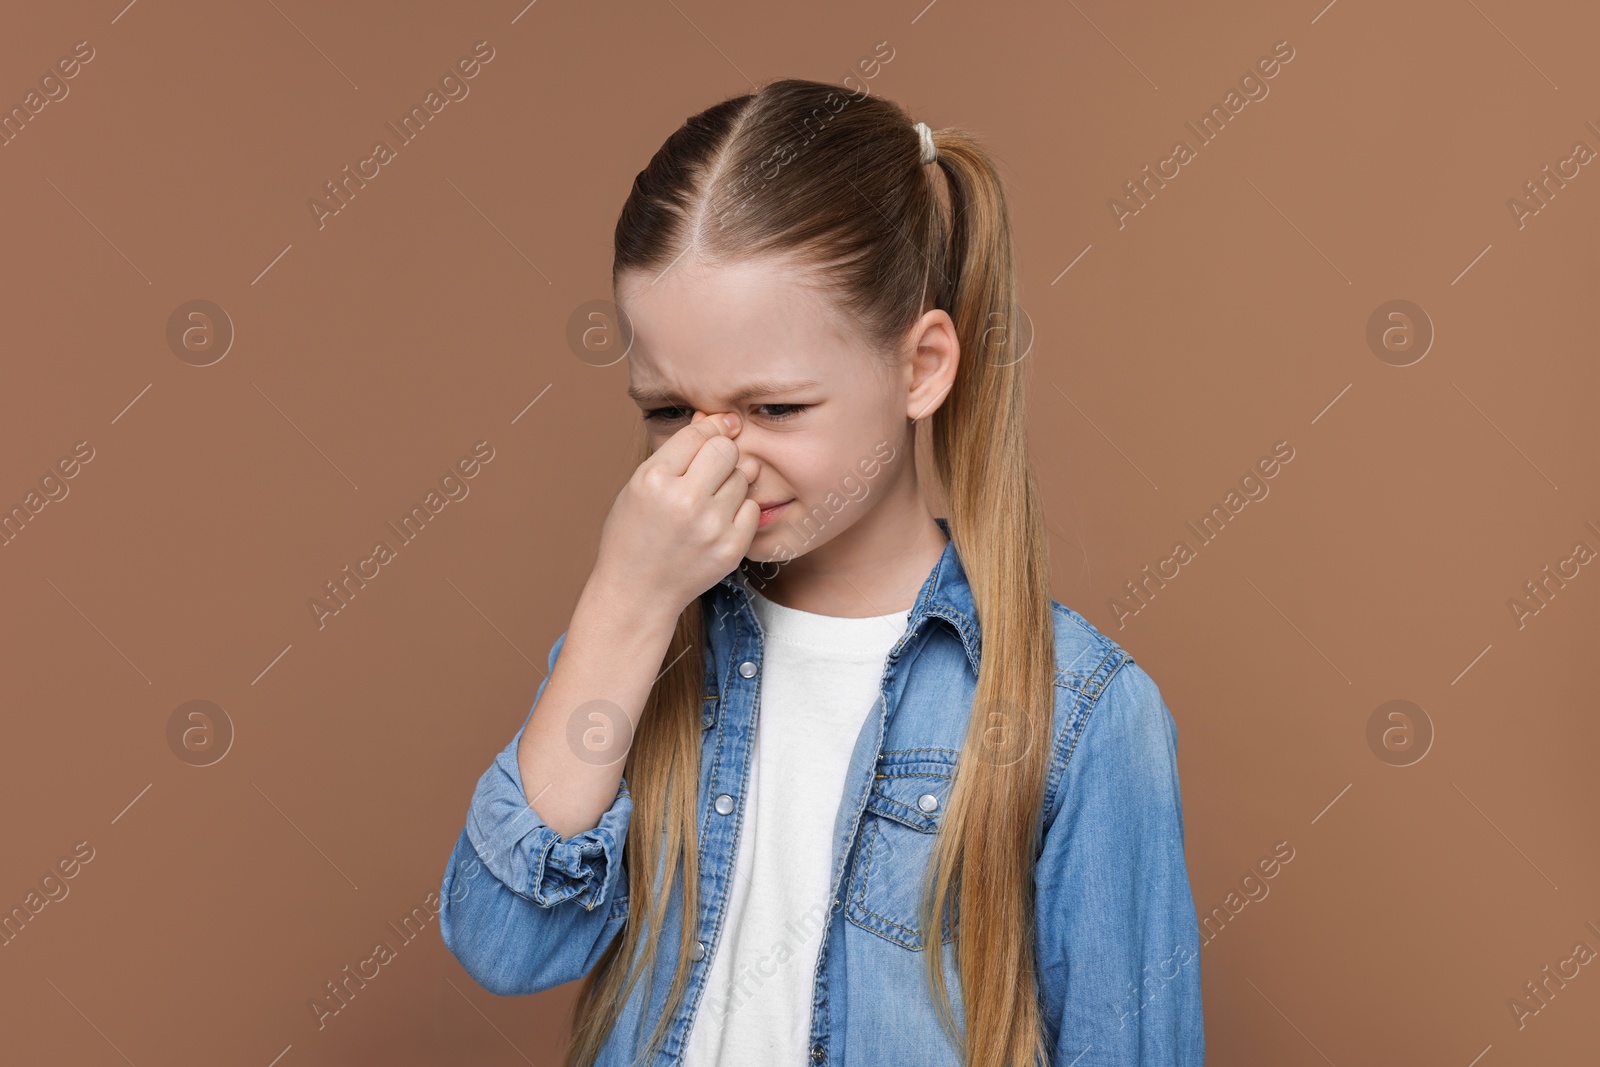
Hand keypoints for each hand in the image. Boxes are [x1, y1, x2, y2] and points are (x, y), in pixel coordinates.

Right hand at [590, 411, 759, 613]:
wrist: (637, 592)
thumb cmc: (634, 533)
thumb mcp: (640, 486)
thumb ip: (676, 452)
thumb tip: (714, 417)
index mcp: (653, 480)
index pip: (698, 434)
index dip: (710, 427)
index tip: (718, 428)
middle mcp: (684, 501)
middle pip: (725, 450)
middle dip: (721, 453)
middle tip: (709, 470)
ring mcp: (710, 526)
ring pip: (742, 477)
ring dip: (730, 483)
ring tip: (708, 502)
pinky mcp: (731, 548)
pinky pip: (752, 508)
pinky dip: (740, 510)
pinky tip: (718, 522)